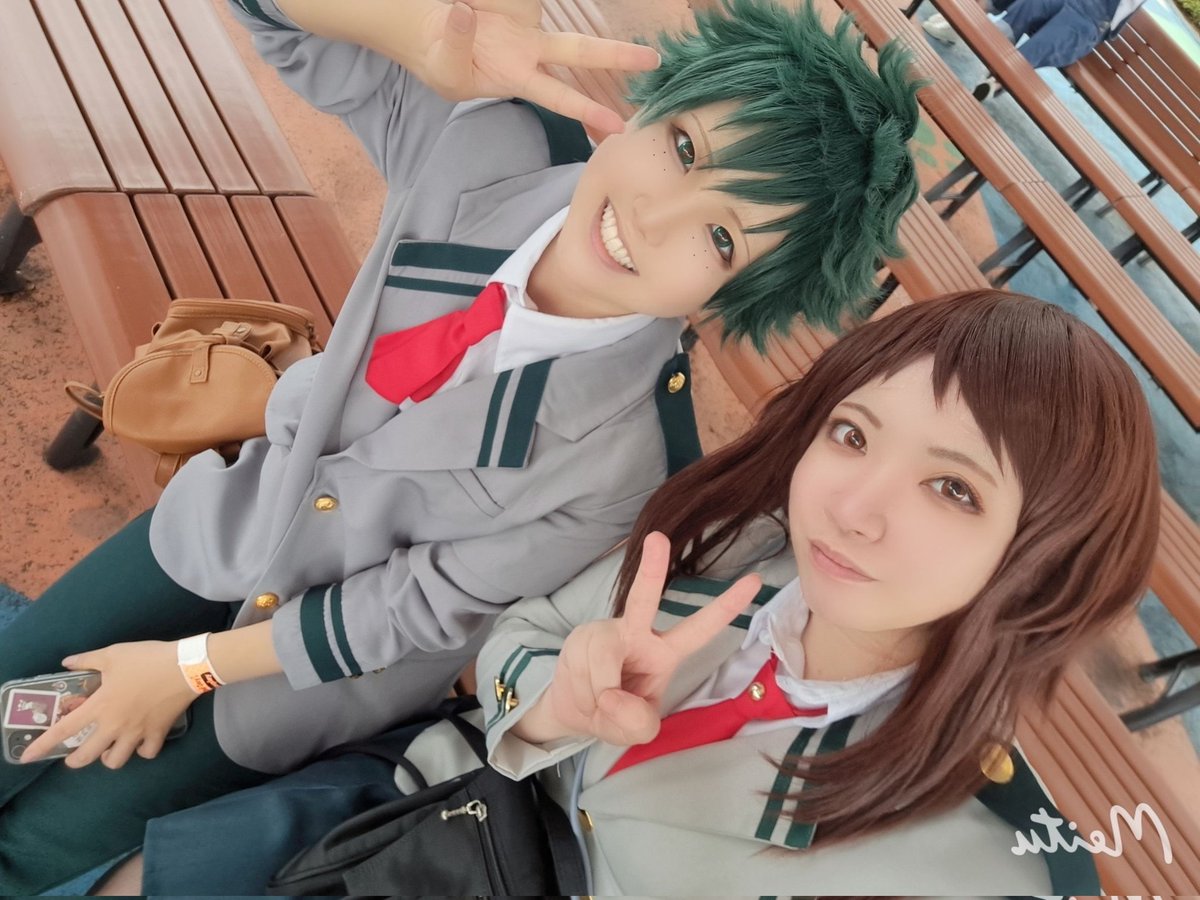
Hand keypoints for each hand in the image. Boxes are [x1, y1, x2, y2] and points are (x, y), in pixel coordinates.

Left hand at [21, 642, 196, 768]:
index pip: (63, 730)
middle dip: (76, 760)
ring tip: (110, 748)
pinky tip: (141, 741)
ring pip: (116, 761)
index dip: (42, 745)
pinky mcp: (158, 732)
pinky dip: (142, 750)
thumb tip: (67, 662)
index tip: (27, 757)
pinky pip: (147, 753)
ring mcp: (137, 732)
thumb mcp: (113, 653)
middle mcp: (114, 726)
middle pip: (87, 757)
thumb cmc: (146, 659)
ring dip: (109, 757)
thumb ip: (87, 660)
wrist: (185, 667)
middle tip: (75, 755)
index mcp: (100, 707)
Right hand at [416, 0, 658, 133]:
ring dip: (599, 37)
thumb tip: (464, 14)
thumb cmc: (444, 62)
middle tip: (653, 60)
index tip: (618, 125)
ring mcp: (527, 24)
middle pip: (577, 51)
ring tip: (638, 49)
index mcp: (519, 75)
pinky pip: (529, 2)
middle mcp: (531, 50)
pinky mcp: (518, 4)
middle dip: (615, 56)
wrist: (429, 36)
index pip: (559, 94)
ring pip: (567, 27)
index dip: (587, 109)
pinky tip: (506, 12)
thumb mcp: (447, 67)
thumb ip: (458, 42)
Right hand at [530, 532, 760, 745]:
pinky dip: (584, 695)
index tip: (756, 580)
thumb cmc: (616, 713)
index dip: (727, 606)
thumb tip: (613, 696)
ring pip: (604, 663)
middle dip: (651, 569)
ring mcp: (604, 632)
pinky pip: (585, 672)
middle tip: (657, 539)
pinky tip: (583, 693)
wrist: (572, 711)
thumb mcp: (637, 730)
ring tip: (598, 704)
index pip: (700, 629)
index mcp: (664, 651)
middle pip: (642, 599)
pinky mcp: (579, 639)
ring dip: (599, 696)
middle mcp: (635, 632)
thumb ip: (636, 722)